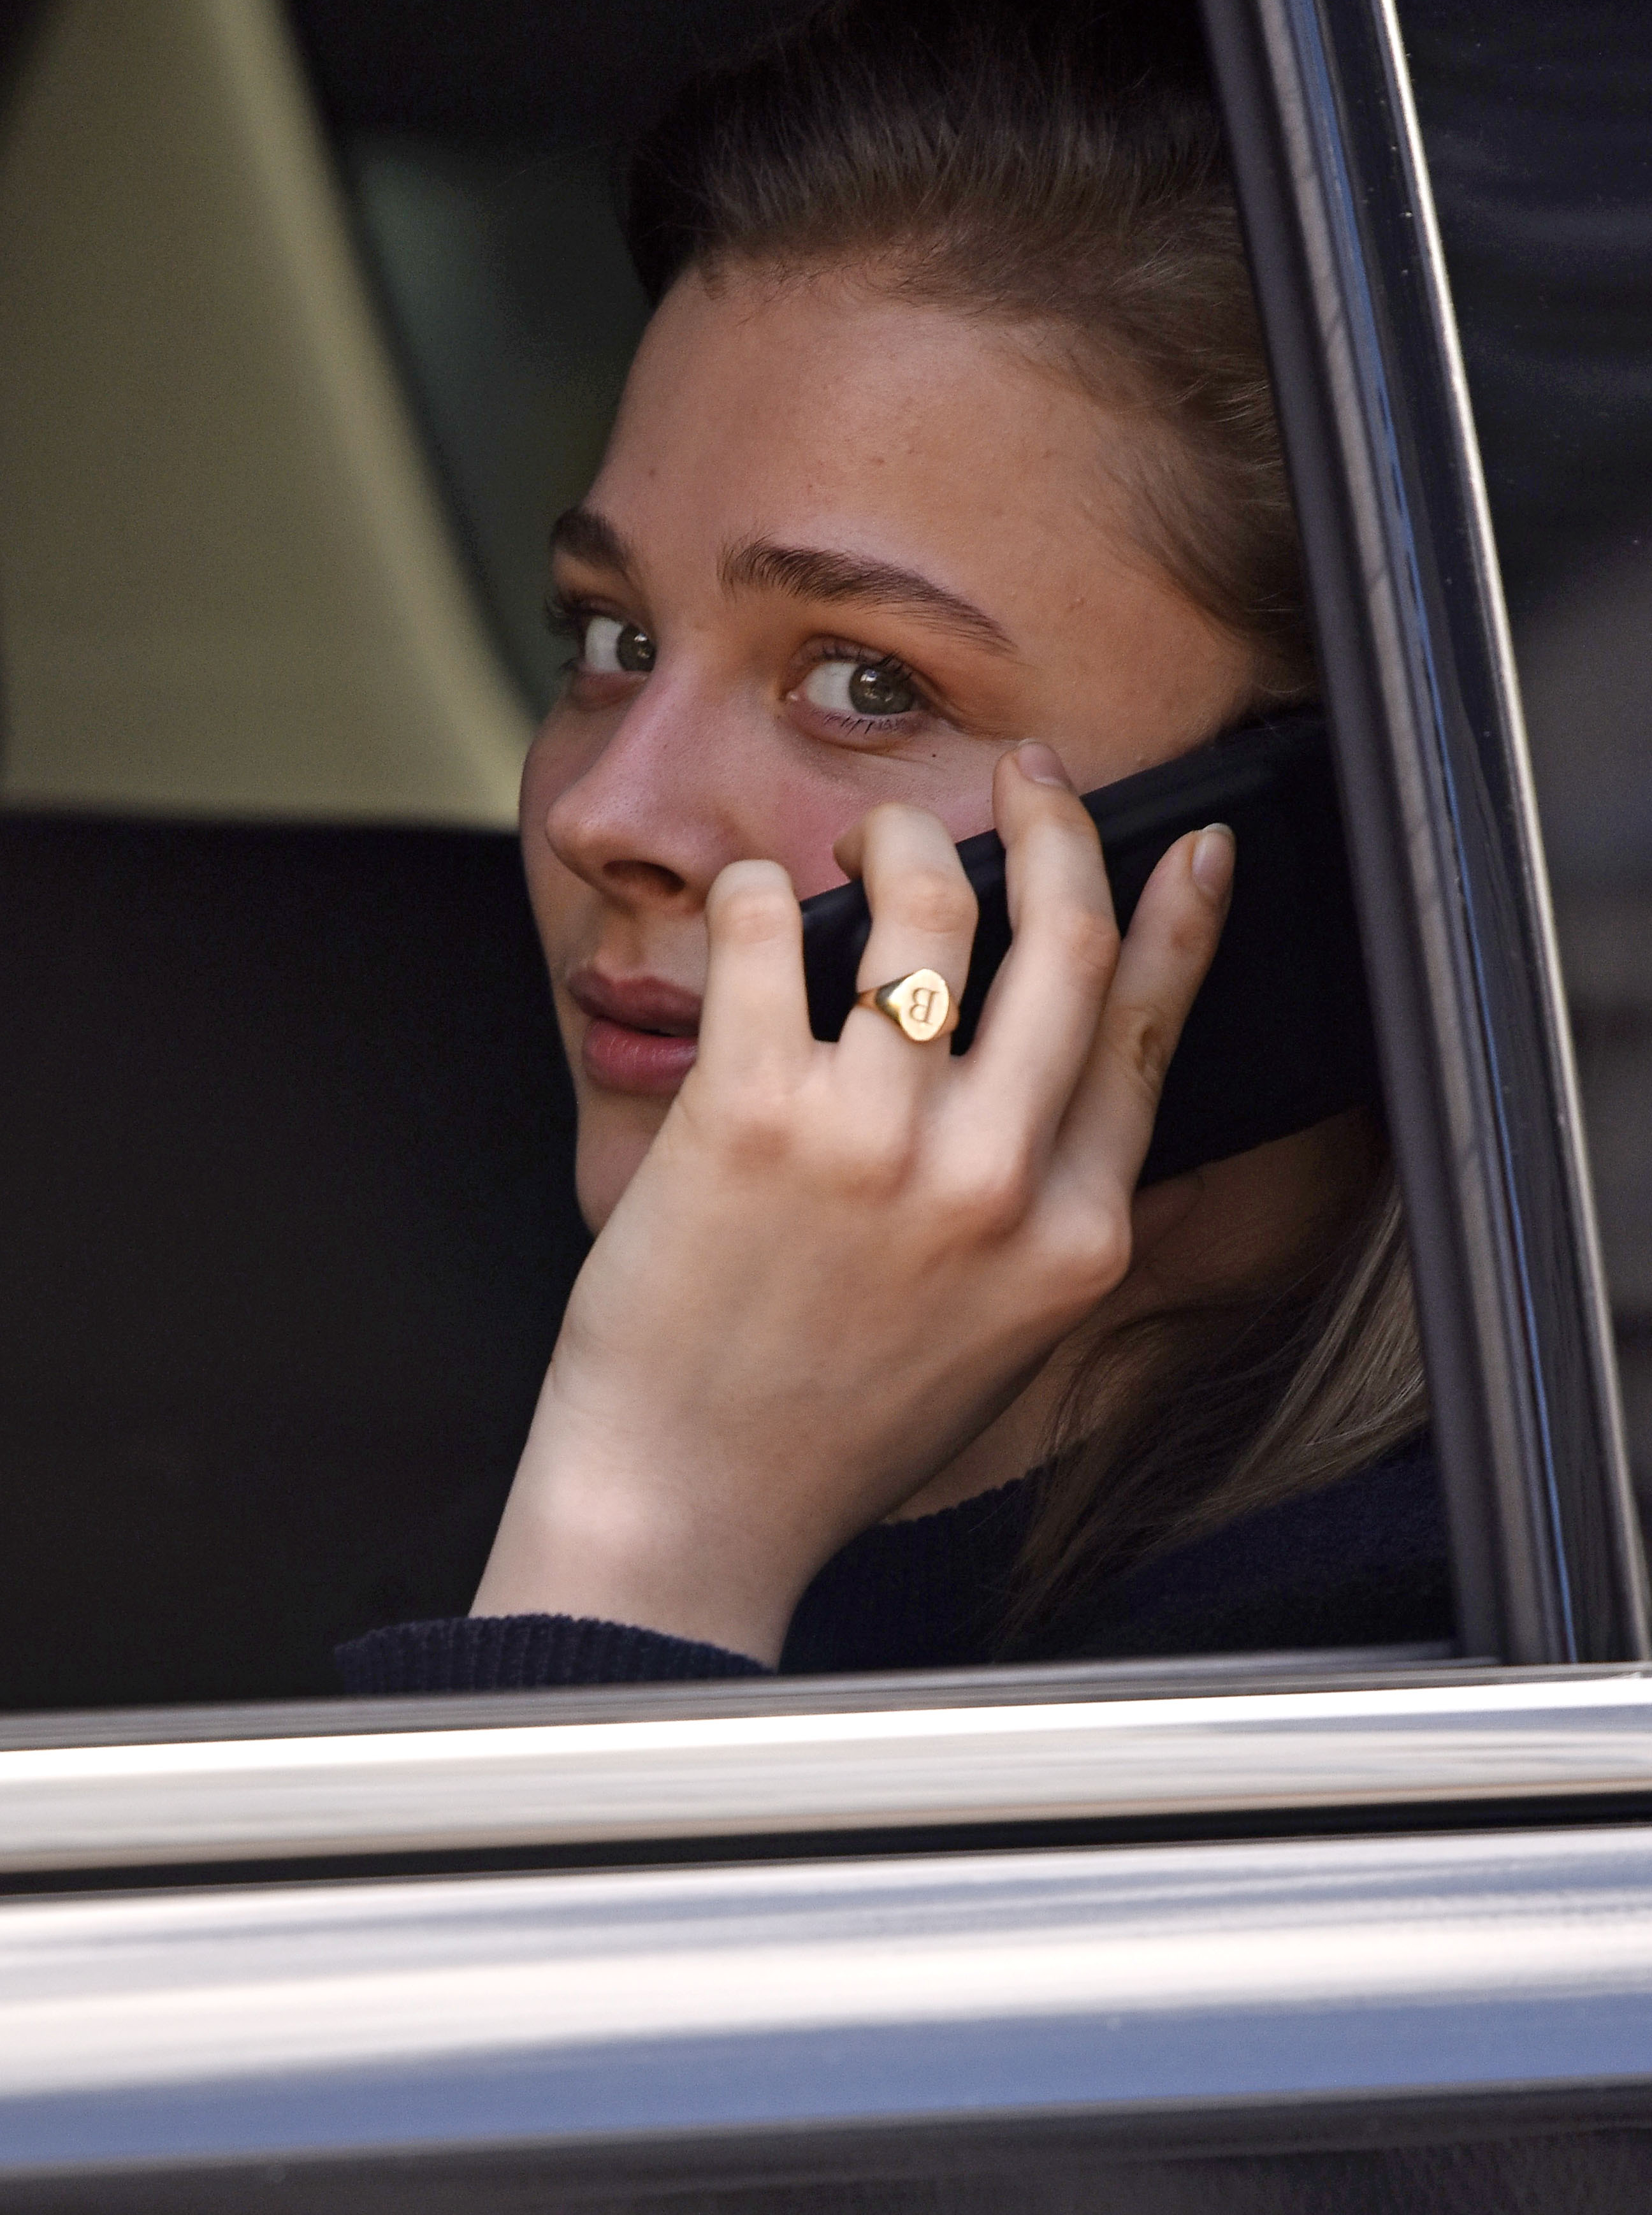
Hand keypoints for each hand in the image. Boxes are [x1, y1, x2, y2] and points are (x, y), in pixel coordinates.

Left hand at [473, 743, 1235, 1661]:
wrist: (693, 1505)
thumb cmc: (837, 1424)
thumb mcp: (1007, 1340)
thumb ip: (1055, 1221)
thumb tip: (1089, 1097)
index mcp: (1072, 1238)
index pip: (1149, 1026)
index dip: (1177, 913)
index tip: (1192, 843)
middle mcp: (991, 1183)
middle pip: (1062, 936)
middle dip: (1053, 823)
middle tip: (1024, 778)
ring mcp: (872, 1143)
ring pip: (923, 904)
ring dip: (899, 836)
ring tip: (866, 839)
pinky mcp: (749, 1115)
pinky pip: (773, 931)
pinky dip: (764, 891)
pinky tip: (756, 905)